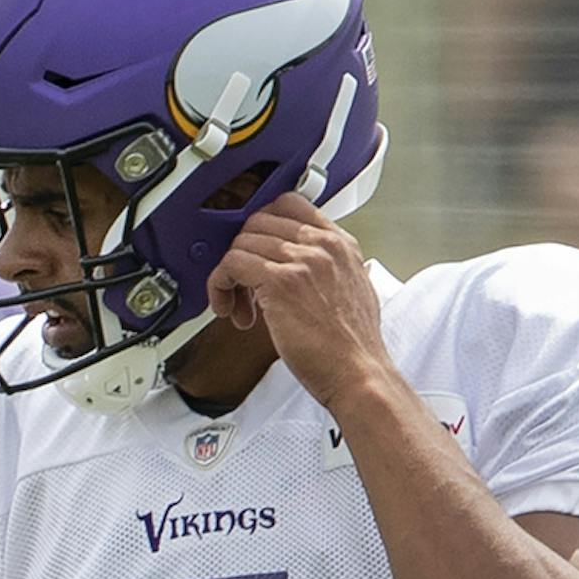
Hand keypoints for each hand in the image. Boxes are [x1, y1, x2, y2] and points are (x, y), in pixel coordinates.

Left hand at [206, 196, 389, 413]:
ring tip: (239, 307)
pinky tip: (229, 308)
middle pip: (260, 221)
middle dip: (244, 254)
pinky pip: (232, 264)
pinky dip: (220, 285)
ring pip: (243, 241)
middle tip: (244, 289)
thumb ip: (328, 270)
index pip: (289, 205)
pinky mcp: (280, 283)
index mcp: (340, 243)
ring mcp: (302, 260)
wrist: (358, 373)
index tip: (256, 255)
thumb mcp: (352, 291)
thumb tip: (301, 271)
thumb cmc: (351, 348)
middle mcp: (321, 245)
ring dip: (230, 275)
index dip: (262, 229)